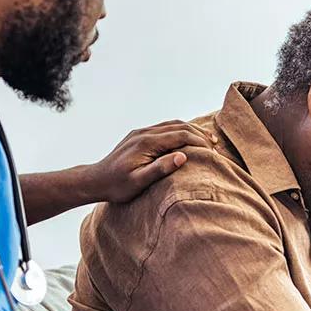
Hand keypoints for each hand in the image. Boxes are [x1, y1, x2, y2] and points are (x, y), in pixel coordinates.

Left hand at [87, 120, 217, 202]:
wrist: (95, 180)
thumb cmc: (117, 186)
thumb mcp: (139, 182)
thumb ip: (160, 168)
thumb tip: (183, 157)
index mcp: (147, 142)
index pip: (180, 135)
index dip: (199, 141)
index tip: (212, 152)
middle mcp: (144, 132)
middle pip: (179, 126)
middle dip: (198, 133)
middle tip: (214, 145)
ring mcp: (140, 132)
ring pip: (171, 124)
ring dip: (190, 130)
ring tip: (205, 141)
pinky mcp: (138, 135)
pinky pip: (163, 128)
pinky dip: (179, 131)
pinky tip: (186, 140)